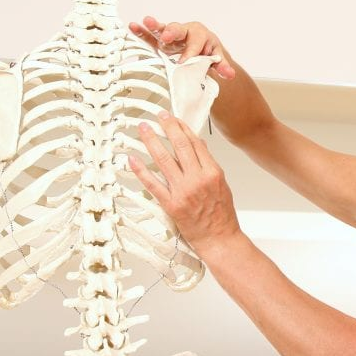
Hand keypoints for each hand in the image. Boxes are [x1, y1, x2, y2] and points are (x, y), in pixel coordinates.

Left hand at [128, 111, 241, 255]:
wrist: (220, 239)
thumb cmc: (222, 215)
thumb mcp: (222, 185)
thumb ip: (209, 166)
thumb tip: (197, 147)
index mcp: (213, 173)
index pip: (196, 143)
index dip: (183, 128)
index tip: (174, 118)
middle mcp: (198, 179)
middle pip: (180, 146)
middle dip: (167, 127)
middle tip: (158, 115)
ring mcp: (183, 191)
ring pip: (164, 160)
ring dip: (152, 142)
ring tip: (144, 129)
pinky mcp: (171, 205)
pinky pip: (153, 184)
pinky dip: (141, 170)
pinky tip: (132, 159)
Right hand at [129, 16, 236, 79]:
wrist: (202, 49)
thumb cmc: (209, 52)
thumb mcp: (217, 59)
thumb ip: (222, 66)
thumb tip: (230, 74)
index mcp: (200, 35)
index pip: (196, 42)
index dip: (190, 52)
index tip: (184, 63)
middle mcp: (185, 32)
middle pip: (178, 29)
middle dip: (172, 32)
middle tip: (166, 37)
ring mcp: (172, 36)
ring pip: (162, 29)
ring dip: (154, 26)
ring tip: (146, 21)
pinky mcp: (161, 42)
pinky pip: (151, 37)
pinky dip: (142, 33)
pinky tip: (133, 27)